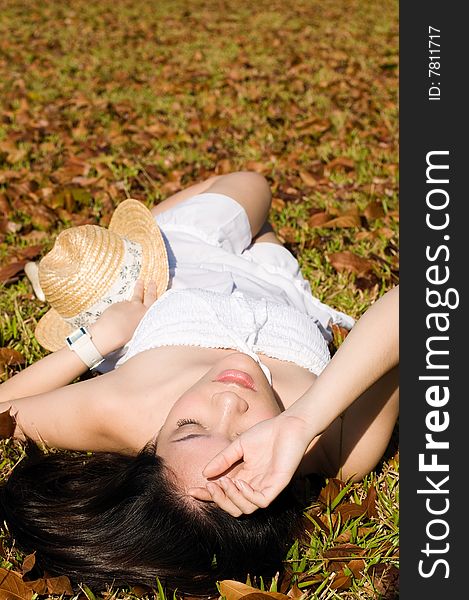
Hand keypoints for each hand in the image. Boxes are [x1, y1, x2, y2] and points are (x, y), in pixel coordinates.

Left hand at [89, 280, 156, 355]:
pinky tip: (117, 315)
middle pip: (144, 295)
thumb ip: (141, 321)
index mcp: (146, 315)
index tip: (153, 284)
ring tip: (139, 283)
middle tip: (149, 280)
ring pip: (132, 298)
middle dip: (148, 287)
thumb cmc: (126, 336)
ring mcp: (128, 304)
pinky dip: (121, 308)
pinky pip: (121, 305)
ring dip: (136, 291)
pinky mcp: (118, 304)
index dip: (153, 291)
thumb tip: (137, 318)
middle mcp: (139, 308)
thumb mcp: (139, 330)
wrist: (110, 332)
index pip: (153, 301)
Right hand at [188, 413, 314, 516]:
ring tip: (226, 482)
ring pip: (245, 509)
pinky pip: (260, 501)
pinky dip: (247, 495)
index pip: (223, 492)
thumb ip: (223, 460)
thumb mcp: (238, 446)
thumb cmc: (265, 434)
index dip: (207, 495)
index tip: (191, 491)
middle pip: (233, 507)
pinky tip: (240, 482)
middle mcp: (254, 486)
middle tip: (210, 486)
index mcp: (244, 478)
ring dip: (231, 498)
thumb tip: (204, 473)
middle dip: (218, 499)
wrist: (287, 426)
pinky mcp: (277, 485)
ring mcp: (266, 487)